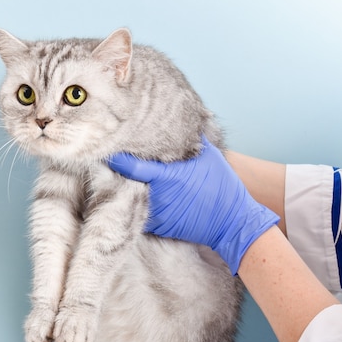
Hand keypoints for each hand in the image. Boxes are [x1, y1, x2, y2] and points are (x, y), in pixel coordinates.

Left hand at [108, 137, 279, 273]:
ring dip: (123, 188)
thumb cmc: (222, 185)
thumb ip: (189, 137)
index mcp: (166, 175)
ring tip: (115, 176)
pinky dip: (134, 204)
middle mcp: (156, 195)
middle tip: (109, 159)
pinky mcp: (158, 227)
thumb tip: (181, 114)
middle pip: (124, 181)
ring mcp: (156, 213)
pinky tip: (131, 194)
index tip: (109, 147)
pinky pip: (138, 213)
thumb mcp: (208, 155)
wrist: (232, 221)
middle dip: (117, 171)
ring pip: (129, 199)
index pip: (130, 165)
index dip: (117, 157)